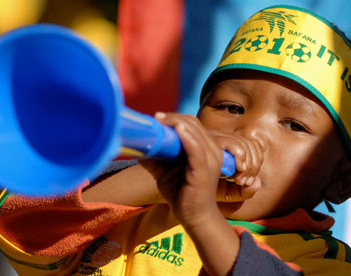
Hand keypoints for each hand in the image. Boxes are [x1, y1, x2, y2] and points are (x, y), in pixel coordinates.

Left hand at [153, 112, 264, 227]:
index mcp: (205, 149)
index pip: (192, 124)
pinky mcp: (204, 171)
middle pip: (193, 124)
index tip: (157, 118)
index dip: (175, 118)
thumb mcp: (165, 173)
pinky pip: (196, 150)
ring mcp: (210, 161)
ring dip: (176, 123)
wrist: (195, 218)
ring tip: (160, 121)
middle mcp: (212, 151)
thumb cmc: (182, 194)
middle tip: (155, 118)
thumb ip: (155, 160)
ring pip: (195, 132)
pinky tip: (177, 130)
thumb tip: (138, 148)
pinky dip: (187, 138)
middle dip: (173, 118)